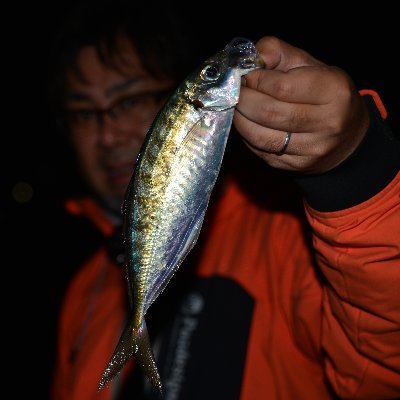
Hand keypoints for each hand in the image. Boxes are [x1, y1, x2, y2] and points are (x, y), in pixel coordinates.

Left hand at [234, 36, 369, 173]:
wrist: (347, 140)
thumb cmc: (324, 95)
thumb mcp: (310, 65)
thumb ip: (279, 52)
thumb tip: (252, 58)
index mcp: (335, 91)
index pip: (282, 86)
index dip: (257, 80)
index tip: (247, 76)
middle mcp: (328, 123)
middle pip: (269, 113)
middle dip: (243, 100)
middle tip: (234, 92)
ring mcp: (311, 149)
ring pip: (261, 136)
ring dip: (240, 120)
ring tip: (236, 107)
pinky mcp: (295, 166)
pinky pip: (260, 150)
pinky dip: (247, 135)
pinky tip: (246, 123)